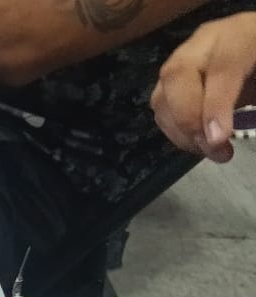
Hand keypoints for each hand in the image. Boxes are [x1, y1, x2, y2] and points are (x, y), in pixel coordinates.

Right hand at [150, 11, 255, 162]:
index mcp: (241, 34)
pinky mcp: (173, 81)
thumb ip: (254, 98)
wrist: (255, 59)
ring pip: (163, 94)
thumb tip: (222, 130)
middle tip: (210, 146)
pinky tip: (198, 143)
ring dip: (179, 131)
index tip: (218, 139)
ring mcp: (183, 60)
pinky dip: (176, 132)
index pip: (222, 65)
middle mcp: (205, 42)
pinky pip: (162, 109)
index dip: (216, 104)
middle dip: (188, 118)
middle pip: (177, 75)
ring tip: (209, 150)